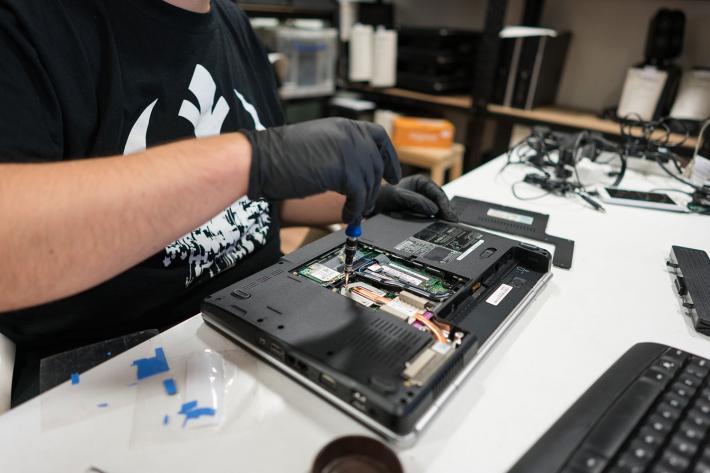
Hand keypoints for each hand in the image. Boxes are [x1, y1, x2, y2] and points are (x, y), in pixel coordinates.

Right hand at [243, 118, 400, 224]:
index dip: (389, 158)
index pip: (379, 137)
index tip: (392, 175)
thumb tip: (358, 175)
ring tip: (352, 212)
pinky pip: (360, 195)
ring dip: (363, 202)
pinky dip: (356, 209)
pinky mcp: (345, 170)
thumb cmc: (280, 156)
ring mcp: (349, 151)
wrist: (262, 159)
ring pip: (370, 182)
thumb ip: (341, 153)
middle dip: (373, 188)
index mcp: (343, 126)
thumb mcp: (319, 145)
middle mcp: (350, 135)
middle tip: (365, 204)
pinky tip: (347, 216)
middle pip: (376, 165)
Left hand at [370, 174, 458, 221]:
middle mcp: (424, 192)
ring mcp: (422, 203)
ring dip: (442, 218)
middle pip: (440, 202)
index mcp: (421, 182)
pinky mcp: (419, 213)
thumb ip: (416, 201)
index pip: (437, 193)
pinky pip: (430, 217)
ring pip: (436, 211)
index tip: (450, 215)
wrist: (372, 207)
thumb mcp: (398, 196)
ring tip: (449, 227)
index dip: (445, 205)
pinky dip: (435, 223)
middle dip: (446, 212)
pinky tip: (439, 229)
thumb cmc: (383, 197)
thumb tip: (434, 210)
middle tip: (453, 222)